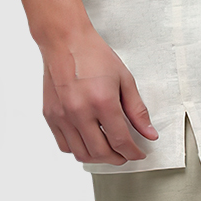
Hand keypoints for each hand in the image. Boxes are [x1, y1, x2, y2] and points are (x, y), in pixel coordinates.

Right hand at [40, 27, 158, 165]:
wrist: (66, 42)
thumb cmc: (95, 56)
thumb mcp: (125, 79)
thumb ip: (137, 110)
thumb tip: (149, 133)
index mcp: (102, 102)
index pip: (120, 140)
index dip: (133, 152)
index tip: (139, 154)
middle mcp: (80, 112)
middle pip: (101, 152)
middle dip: (118, 158)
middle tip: (126, 155)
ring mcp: (63, 116)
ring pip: (81, 153)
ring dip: (98, 157)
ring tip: (109, 150)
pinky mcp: (50, 116)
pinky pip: (64, 145)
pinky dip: (79, 149)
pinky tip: (89, 141)